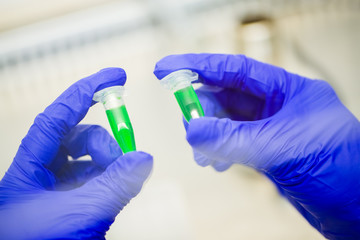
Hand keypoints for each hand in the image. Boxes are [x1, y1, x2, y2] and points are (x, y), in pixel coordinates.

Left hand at [0, 68, 152, 239]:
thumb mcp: (80, 213)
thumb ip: (115, 184)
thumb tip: (143, 158)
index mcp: (29, 168)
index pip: (59, 115)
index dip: (87, 91)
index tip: (115, 76)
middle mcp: (42, 173)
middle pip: (78, 137)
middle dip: (106, 144)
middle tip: (127, 159)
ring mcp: (57, 187)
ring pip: (89, 159)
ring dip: (111, 165)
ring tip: (125, 182)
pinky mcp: (70, 200)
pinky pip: (95, 178)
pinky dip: (112, 179)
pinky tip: (121, 189)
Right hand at [154, 54, 359, 238]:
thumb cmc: (339, 168)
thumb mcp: (280, 148)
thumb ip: (232, 139)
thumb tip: (192, 130)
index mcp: (287, 90)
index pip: (235, 70)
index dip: (198, 66)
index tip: (167, 68)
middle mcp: (278, 106)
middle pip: (227, 96)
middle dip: (201, 106)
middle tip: (185, 120)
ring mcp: (272, 129)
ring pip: (227, 122)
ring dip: (207, 133)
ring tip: (200, 150)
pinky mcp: (268, 151)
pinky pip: (233, 143)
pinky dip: (218, 150)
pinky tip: (215, 161)